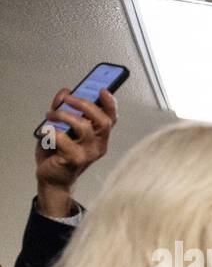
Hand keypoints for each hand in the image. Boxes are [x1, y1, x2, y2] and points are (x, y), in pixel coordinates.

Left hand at [35, 88, 116, 217]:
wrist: (53, 177)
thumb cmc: (59, 153)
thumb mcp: (62, 126)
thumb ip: (64, 108)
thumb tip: (66, 91)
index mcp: (99, 137)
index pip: (111, 119)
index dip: (110, 104)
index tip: (103, 90)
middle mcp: (98, 146)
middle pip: (102, 121)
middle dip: (84, 105)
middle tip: (67, 99)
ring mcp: (88, 154)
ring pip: (83, 126)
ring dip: (63, 115)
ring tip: (50, 115)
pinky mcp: (75, 160)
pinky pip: (63, 138)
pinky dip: (50, 131)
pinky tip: (44, 132)